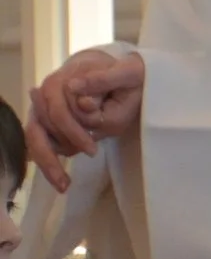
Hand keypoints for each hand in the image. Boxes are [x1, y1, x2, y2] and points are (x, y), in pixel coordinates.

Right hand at [25, 50, 144, 191]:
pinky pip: (39, 142)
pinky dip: (47, 160)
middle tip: (78, 171)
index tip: (93, 149)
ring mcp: (43, 107)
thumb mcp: (126, 73)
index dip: (74, 132)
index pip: (60, 111)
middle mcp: (46, 92)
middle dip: (59, 152)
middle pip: (41, 127)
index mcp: (63, 79)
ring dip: (47, 162)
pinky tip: (60, 179)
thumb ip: (102, 80)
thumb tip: (75, 89)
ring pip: (35, 136)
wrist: (116, 73)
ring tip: (63, 185)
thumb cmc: (124, 75)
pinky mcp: (46, 120)